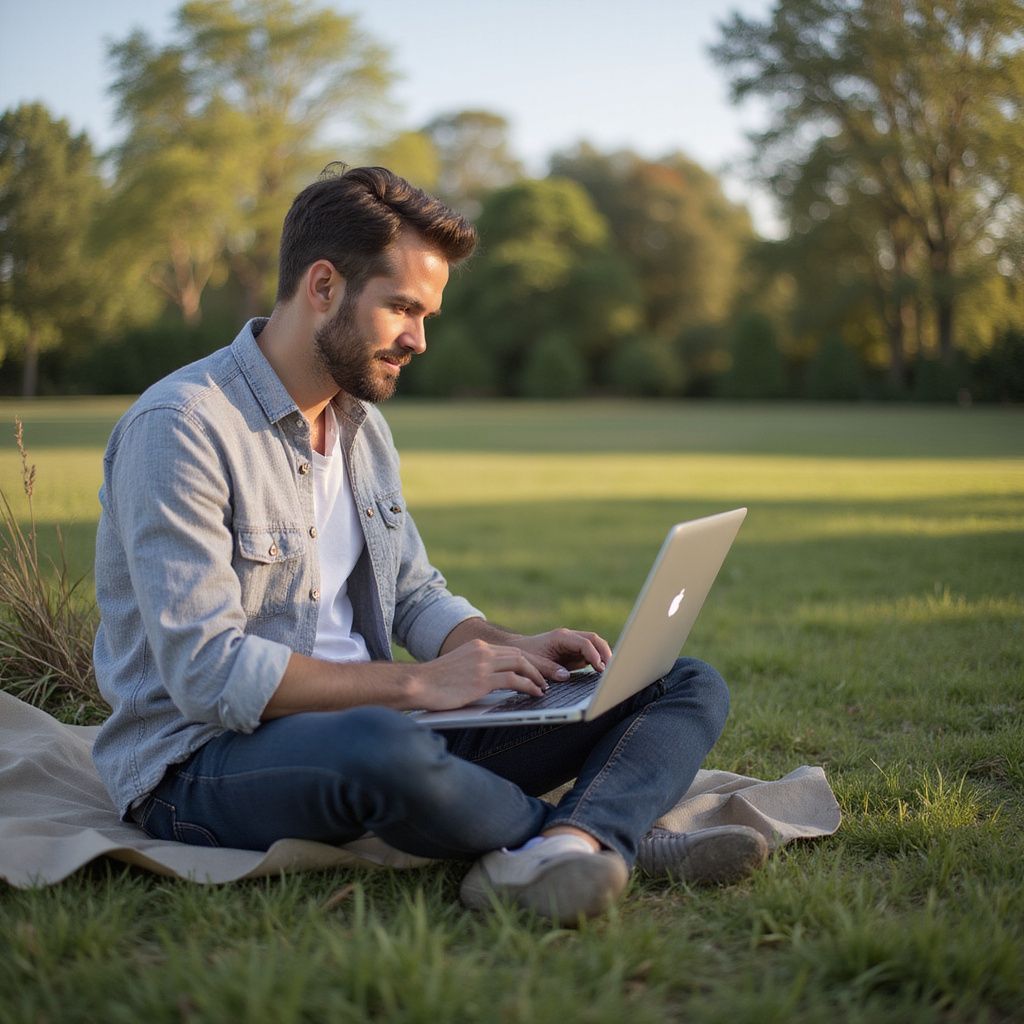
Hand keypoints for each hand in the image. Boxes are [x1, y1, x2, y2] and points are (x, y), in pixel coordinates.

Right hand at [410, 639, 548, 710]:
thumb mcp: (459, 668)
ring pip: (521, 664)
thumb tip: (493, 681)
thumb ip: (477, 668)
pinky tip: (535, 693)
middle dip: (540, 667)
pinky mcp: (482, 680)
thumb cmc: (435, 682)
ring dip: (538, 677)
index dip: (530, 661)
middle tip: (553, 677)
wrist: (417, 683)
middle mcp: (483, 651)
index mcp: (478, 647)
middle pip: (521, 655)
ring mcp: (483, 664)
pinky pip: (514, 680)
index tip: (542, 670)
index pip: (512, 651)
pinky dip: (529, 686)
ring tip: (545, 688)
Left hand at [506, 628, 612, 681]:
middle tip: (612, 668)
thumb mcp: (535, 663)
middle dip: (605, 653)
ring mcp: (573, 644)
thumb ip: (549, 669)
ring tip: (610, 671)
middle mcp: (569, 637)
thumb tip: (566, 677)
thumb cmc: (526, 654)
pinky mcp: (574, 652)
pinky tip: (601, 671)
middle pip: (594, 639)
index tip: (600, 668)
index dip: (594, 655)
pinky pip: (590, 653)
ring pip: (595, 645)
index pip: (584, 643)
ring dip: (604, 656)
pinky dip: (598, 661)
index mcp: (561, 637)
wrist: (519, 649)